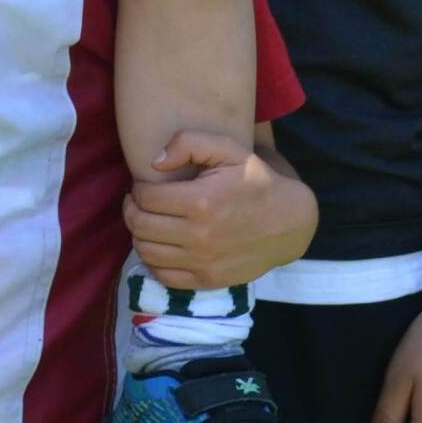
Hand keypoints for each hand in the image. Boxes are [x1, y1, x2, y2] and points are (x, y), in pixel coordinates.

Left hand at [124, 129, 318, 291]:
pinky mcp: (207, 280)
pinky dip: (154, 260)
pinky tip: (162, 244)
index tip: (143, 185)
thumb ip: (189, 143)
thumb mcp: (230, 150)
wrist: (289, 223)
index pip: (144, 198)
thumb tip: (154, 163)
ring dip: (139, 235)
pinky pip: (163, 275)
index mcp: (201, 201)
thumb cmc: (256, 181)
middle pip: (139, 225)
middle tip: (138, 202)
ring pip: (145, 251)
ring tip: (148, 221)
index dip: (137, 189)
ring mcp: (203, 262)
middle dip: (132, 210)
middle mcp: (199, 236)